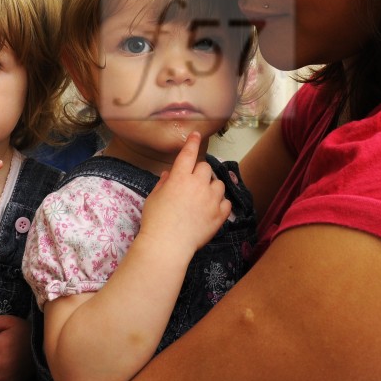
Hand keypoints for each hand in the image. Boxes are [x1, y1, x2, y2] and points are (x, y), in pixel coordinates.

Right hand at [140, 131, 230, 257]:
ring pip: (219, 184)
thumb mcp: (154, 198)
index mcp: (180, 177)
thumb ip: (164, 183)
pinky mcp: (219, 215)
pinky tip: (212, 210)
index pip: (189, 153)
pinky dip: (220, 204)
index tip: (196, 135)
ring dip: (212, 187)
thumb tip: (170, 174)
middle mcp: (198, 184)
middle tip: (193, 182)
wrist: (168, 245)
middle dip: (200, 171)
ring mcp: (211, 199)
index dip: (192, 142)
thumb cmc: (155, 221)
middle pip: (206, 167)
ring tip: (204, 197)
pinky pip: (226, 203)